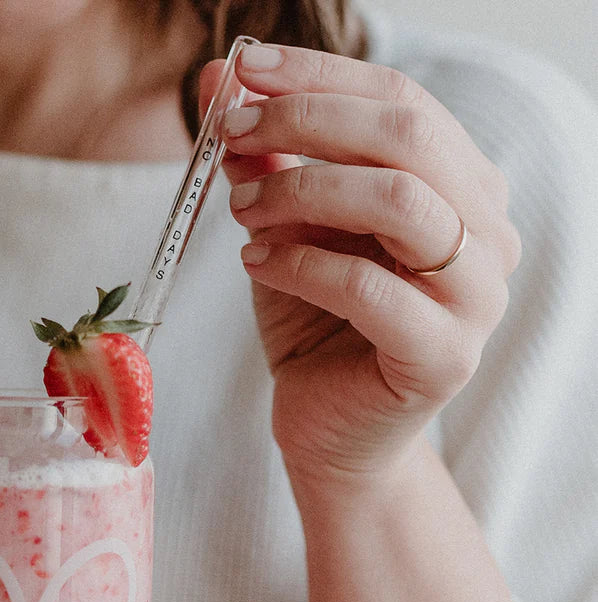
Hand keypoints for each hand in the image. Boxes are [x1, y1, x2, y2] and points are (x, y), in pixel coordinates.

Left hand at [203, 43, 520, 489]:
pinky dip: (301, 264)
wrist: (328, 431)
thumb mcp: (285, 230)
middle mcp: (485, 233)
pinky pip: (370, 289)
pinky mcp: (444, 358)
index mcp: (458, 188)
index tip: (242, 68)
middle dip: (307, 122)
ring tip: (241, 209)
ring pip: (402, 203)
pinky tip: (254, 262)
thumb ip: (265, 160)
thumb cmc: (314, 327)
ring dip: (303, 191)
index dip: (319, 76)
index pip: (400, 103)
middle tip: (232, 132)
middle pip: (407, 139)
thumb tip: (218, 79)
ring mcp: (476, 298)